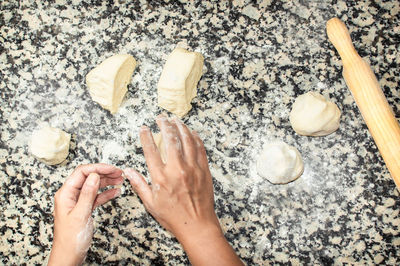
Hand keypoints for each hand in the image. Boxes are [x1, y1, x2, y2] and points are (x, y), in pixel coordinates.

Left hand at [48, 164, 122, 265]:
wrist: (69, 256)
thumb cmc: (70, 240)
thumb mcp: (81, 214)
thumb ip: (87, 194)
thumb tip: (94, 175)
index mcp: (66, 194)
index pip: (82, 172)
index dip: (97, 168)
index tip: (111, 168)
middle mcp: (71, 195)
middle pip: (88, 177)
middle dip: (104, 173)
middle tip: (119, 173)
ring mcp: (78, 201)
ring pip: (94, 186)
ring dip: (107, 182)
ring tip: (120, 180)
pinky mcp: (84, 208)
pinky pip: (96, 196)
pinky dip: (106, 193)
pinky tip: (115, 192)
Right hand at [125, 115, 242, 265]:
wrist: (198, 225)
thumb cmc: (173, 217)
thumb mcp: (151, 203)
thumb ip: (139, 184)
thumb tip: (127, 172)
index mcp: (161, 177)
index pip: (151, 150)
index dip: (146, 136)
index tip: (144, 128)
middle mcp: (177, 169)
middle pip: (170, 139)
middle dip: (164, 125)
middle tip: (161, 118)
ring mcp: (193, 168)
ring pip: (187, 140)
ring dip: (181, 127)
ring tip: (175, 119)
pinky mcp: (204, 170)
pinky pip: (200, 148)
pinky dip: (196, 138)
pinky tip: (192, 132)